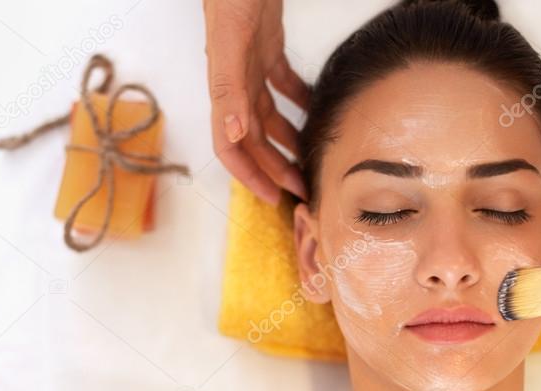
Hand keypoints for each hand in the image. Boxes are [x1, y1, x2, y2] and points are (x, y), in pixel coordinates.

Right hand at [203, 0, 309, 203]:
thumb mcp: (230, 42)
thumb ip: (228, 89)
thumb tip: (235, 136)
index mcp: (225, 90)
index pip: (231, 147)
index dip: (250, 176)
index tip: (274, 197)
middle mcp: (235, 85)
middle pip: (254, 140)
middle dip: (275, 168)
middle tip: (303, 189)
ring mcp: (250, 67)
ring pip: (267, 116)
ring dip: (287, 141)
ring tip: (310, 159)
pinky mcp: (266, 48)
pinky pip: (282, 84)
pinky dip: (297, 101)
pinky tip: (315, 111)